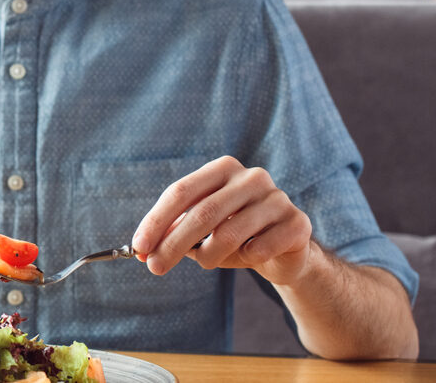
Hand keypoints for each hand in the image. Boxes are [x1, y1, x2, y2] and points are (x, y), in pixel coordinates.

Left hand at [131, 156, 312, 285]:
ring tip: (206, 263)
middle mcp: (251, 177)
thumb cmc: (233, 235)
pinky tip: (249, 257)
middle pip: (202, 212)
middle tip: (155, 267)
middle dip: (173, 243)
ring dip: (209, 256)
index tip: (139, 246)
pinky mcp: (297, 223)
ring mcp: (277, 198)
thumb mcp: (200, 231)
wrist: (284, 250)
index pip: (181, 191)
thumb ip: (173, 232)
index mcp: (223, 169)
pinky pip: (259, 248)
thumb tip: (143, 249)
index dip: (157, 220)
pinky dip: (245, 259)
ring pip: (229, 233)